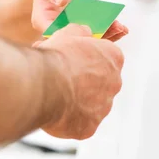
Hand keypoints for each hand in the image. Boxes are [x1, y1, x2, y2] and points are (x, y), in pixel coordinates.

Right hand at [32, 0, 127, 41]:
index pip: (57, 36)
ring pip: (89, 38)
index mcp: (44, 22)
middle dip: (96, 39)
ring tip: (121, 29)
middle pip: (76, 41)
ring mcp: (73, 29)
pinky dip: (109, 29)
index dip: (73, 38)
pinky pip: (96, 30)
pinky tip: (121, 27)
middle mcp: (59, 30)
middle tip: (114, 30)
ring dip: (106, 35)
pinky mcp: (84, 26)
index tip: (90, 33)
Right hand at [37, 24, 124, 139]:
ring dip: (79, 100)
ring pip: (93, 104)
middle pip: (102, 82)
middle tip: (65, 78)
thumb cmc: (57, 60)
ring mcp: (103, 107)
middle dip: (85, 81)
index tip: (77, 60)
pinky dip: (71, 119)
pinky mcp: (89, 126)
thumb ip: (80, 31)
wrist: (44, 84)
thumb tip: (83, 31)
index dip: (89, 58)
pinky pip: (82, 123)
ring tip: (58, 95)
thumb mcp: (68, 32)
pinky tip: (57, 111)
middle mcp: (114, 83)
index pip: (107, 57)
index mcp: (113, 58)